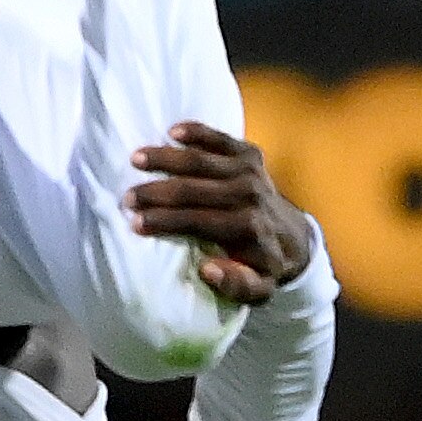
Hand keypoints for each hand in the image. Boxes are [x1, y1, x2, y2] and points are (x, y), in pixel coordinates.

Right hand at [128, 122, 315, 303]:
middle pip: (193, 189)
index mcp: (248, 227)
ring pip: (201, 160)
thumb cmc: (266, 266)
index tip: (134, 223)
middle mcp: (249, 195)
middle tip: (126, 196)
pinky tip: (172, 131)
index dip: (164, 221)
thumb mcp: (259, 290)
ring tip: (136, 158)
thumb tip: (206, 269)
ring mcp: (251, 171)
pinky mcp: (251, 154)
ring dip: (166, 158)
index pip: (197, 221)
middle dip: (156, 192)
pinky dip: (197, 132)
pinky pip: (221, 138)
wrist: (295, 238)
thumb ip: (236, 285)